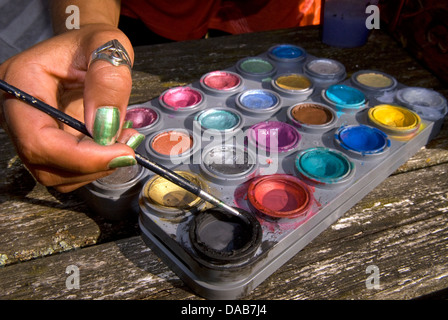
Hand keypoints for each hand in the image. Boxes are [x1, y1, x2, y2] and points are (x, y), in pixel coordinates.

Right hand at [0, 24, 142, 192]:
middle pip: (44, 163)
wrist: (87, 48)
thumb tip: (104, 126)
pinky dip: (94, 166)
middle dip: (92, 164)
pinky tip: (112, 145)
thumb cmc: (93, 43)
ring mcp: (30, 130)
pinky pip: (67, 169)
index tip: (123, 153)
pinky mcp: (48, 141)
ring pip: (56, 174)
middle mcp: (17, 111)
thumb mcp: (108, 46)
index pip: (38, 139)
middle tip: (128, 146)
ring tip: (122, 140)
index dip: (81, 157)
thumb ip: (108, 81)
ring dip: (95, 167)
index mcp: (20, 82)